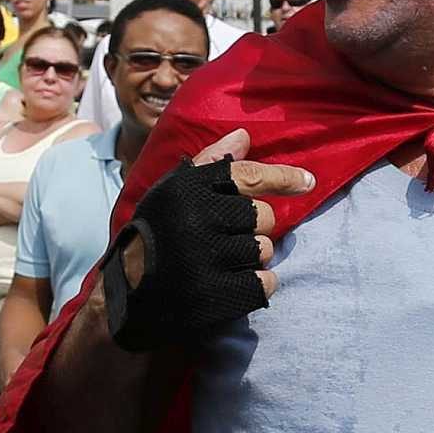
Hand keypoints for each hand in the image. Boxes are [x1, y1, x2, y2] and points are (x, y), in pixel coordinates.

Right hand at [104, 127, 314, 351]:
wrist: (125, 294)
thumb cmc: (155, 234)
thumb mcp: (172, 192)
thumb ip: (209, 163)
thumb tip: (244, 136)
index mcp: (187, 190)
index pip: (250, 176)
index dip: (283, 178)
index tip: (308, 182)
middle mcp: (196, 220)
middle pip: (264, 217)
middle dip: (253, 228)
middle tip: (225, 239)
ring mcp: (205, 260)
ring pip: (264, 250)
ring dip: (251, 258)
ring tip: (222, 262)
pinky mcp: (214, 295)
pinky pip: (264, 283)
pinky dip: (256, 285)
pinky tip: (232, 284)